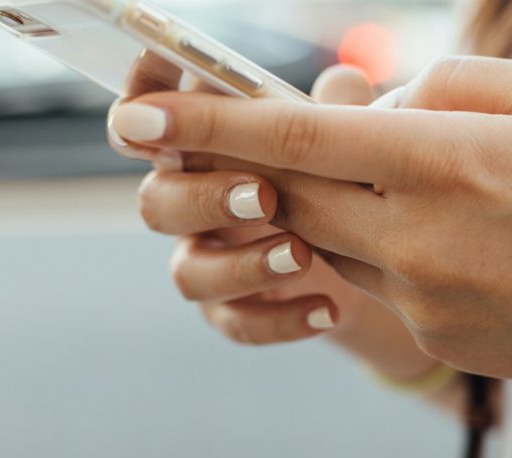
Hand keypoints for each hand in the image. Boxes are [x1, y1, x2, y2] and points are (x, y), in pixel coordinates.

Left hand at [109, 56, 511, 386]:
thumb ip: (446, 83)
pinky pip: (376, 281)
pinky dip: (386, 247)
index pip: (299, 137)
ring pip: (329, 239)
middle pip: (292, 193)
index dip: (211, 124)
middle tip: (265, 140)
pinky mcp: (432, 333)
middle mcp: (418, 235)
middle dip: (264, 164)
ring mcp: (421, 295)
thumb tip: (368, 101)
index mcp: (447, 161)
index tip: (139, 118)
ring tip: (413, 185)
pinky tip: (455, 240)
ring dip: (337, 204)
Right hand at [109, 62, 399, 348]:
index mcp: (203, 146)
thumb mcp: (344, 139)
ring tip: (303, 256)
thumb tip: (345, 82)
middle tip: (264, 195)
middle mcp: (191, 201)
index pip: (148, 121)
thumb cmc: (339, 176)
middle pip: (157, 202)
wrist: (372, 261)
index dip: (139, 109)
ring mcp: (208, 259)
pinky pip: (236, 322)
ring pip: (188, 273)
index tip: (155, 108)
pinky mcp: (232, 310)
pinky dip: (281, 318)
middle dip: (204, 198)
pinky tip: (329, 309)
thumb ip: (336, 110)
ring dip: (242, 265)